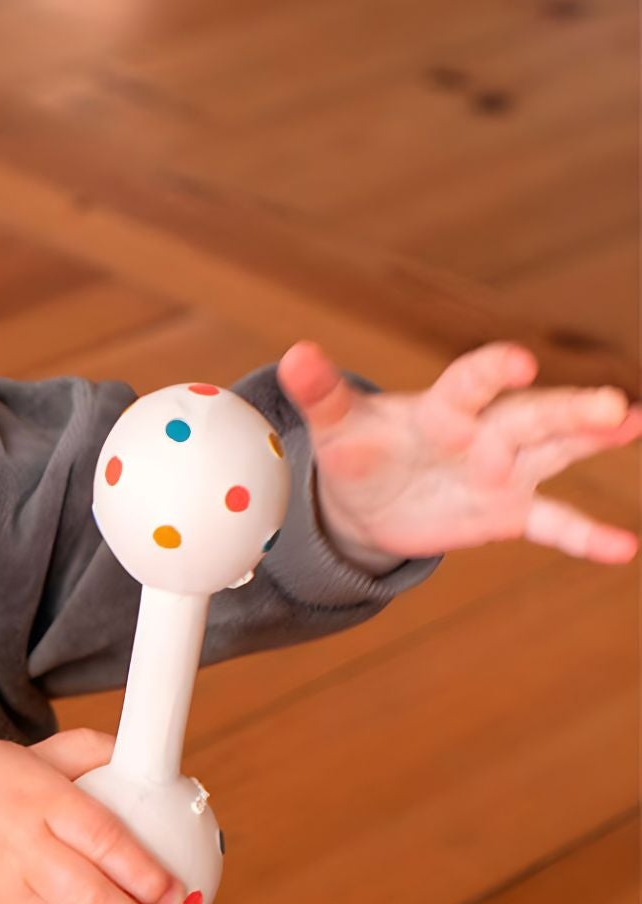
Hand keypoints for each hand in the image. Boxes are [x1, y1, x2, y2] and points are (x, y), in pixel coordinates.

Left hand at [276, 339, 641, 565]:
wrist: (366, 502)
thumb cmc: (359, 450)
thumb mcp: (336, 426)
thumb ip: (321, 393)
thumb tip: (294, 356)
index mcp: (444, 406)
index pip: (471, 383)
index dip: (492, 370)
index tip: (517, 362)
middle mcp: (485, 432)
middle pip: (532, 416)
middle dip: (570, 411)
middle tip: (612, 408)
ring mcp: (504, 470)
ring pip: (556, 452)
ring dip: (592, 441)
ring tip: (632, 423)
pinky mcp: (509, 511)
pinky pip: (553, 523)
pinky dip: (585, 534)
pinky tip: (622, 548)